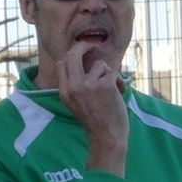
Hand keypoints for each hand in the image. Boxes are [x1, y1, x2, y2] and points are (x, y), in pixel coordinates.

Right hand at [56, 41, 127, 174]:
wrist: (107, 136)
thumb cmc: (96, 121)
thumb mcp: (76, 103)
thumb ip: (76, 85)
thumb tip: (84, 63)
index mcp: (64, 91)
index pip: (62, 63)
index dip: (72, 54)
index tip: (81, 51)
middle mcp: (72, 86)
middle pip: (73, 54)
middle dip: (84, 46)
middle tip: (93, 44)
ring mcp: (87, 85)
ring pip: (99, 64)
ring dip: (109, 74)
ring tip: (113, 89)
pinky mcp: (104, 84)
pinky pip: (113, 72)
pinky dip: (119, 81)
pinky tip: (120, 92)